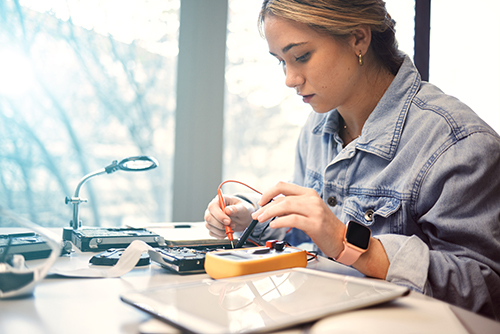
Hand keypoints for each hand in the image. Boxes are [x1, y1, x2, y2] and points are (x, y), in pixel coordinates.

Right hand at [204, 195, 254, 238]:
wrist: (244, 218)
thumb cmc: (242, 210)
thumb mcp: (243, 208)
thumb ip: (236, 209)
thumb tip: (227, 210)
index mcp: (219, 200)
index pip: (212, 207)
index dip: (219, 215)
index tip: (228, 221)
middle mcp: (212, 209)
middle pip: (208, 217)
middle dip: (220, 224)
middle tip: (232, 226)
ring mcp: (211, 218)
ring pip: (209, 226)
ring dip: (221, 230)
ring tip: (232, 228)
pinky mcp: (212, 227)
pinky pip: (212, 233)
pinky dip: (220, 235)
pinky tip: (227, 232)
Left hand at [251, 181, 389, 278]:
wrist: (343, 240)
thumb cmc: (324, 227)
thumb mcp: (308, 211)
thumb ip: (292, 207)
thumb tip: (271, 208)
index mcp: (308, 193)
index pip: (283, 186)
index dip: (268, 192)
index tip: (260, 202)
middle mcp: (311, 199)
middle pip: (282, 197)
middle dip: (266, 206)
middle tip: (257, 214)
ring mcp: (314, 211)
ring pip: (286, 206)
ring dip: (269, 213)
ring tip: (261, 219)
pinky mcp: (315, 224)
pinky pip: (293, 219)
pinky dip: (280, 221)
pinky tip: (273, 225)